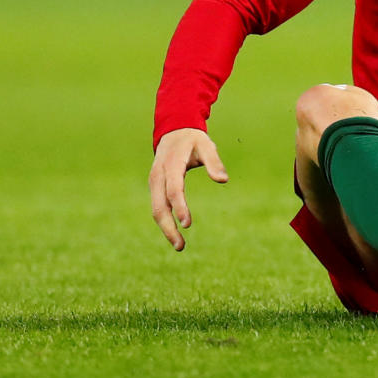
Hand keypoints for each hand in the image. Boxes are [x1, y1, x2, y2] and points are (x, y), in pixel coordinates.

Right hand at [148, 127, 228, 250]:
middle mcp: (158, 176)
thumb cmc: (193, 140)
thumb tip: (223, 180)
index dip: (180, 208)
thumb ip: (214, 162)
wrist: (173, 130)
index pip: (174, 190)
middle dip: (168, 228)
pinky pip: (158, 206)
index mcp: (171, 165)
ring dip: (166, 228)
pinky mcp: (155, 186)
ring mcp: (154, 182)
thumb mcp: (206, 145)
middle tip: (181, 246)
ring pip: (156, 209)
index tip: (188, 224)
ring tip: (179, 245)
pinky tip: (174, 232)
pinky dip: (164, 221)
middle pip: (159, 206)